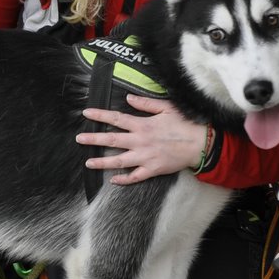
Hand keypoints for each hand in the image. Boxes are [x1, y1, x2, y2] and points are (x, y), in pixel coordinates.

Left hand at [75, 95, 210, 184]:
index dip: (100, 115)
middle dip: (94, 139)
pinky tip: (113, 180)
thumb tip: (128, 98)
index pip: (116, 118)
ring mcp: (145, 157)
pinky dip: (123, 179)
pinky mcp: (152, 170)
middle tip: (79, 139)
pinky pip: (135, 177)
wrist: (199, 144)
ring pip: (119, 161)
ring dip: (102, 162)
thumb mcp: (166, 107)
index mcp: (143, 125)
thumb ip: (145, 103)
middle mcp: (140, 141)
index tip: (86, 113)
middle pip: (112, 140)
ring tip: (88, 163)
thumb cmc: (184, 124)